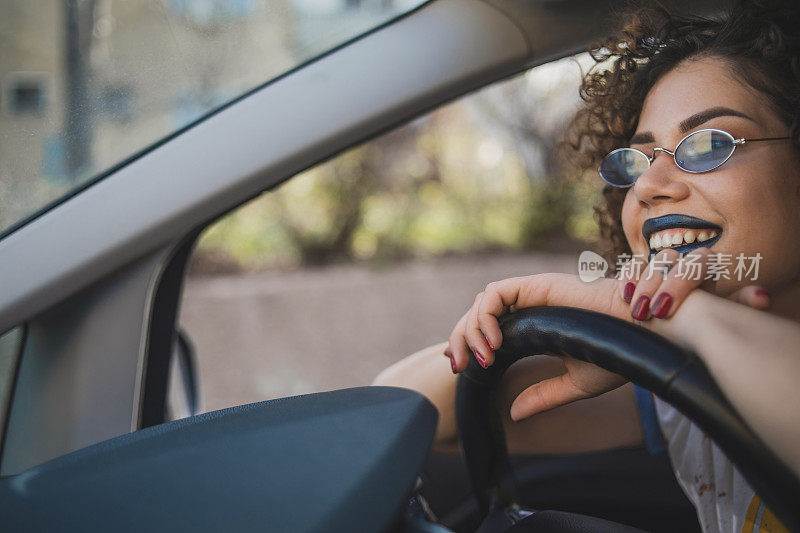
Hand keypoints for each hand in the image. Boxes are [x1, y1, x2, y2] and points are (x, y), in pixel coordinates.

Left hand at [444, 250, 770, 421]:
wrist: (645, 337)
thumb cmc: (619, 356)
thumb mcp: (574, 383)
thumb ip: (543, 395)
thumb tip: (513, 414)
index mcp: (535, 324)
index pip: (488, 327)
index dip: (468, 345)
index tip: (462, 370)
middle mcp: (530, 306)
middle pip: (478, 313)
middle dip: (461, 338)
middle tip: (461, 366)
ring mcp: (533, 293)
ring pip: (482, 302)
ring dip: (473, 329)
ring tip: (485, 359)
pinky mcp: (539, 285)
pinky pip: (496, 293)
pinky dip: (486, 316)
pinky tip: (495, 343)